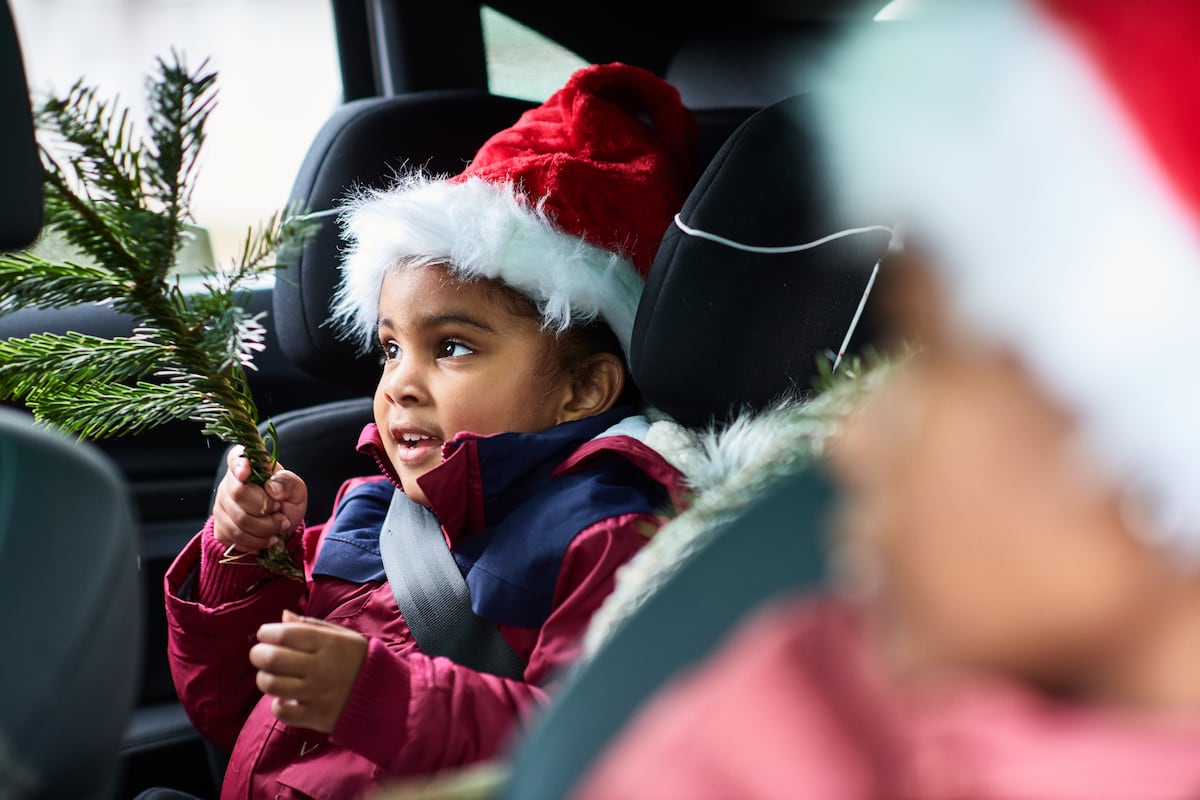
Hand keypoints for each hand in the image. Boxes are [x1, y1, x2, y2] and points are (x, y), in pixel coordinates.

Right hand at [212, 447, 308, 553]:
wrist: (280, 529)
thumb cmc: (286, 502)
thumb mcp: (297, 490)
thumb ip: (288, 483)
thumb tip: (271, 487)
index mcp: (249, 466)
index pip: (235, 457)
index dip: (238, 464)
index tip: (246, 472)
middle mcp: (229, 483)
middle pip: (239, 493)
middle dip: (265, 507)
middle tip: (279, 510)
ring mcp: (221, 506)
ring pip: (238, 520)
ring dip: (265, 528)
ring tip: (279, 525)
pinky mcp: (220, 527)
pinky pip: (235, 537)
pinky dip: (257, 541)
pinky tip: (267, 538)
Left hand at [249, 610, 368, 732]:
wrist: (384, 695)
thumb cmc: (357, 660)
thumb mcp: (342, 636)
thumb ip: (311, 625)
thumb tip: (282, 616)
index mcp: (328, 643)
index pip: (285, 634)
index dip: (267, 632)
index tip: (265, 634)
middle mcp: (321, 667)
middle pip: (272, 658)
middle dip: (258, 654)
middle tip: (261, 655)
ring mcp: (317, 693)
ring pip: (271, 684)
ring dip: (265, 678)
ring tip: (273, 676)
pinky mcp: (315, 716)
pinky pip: (281, 711)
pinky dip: (278, 704)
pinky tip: (287, 698)